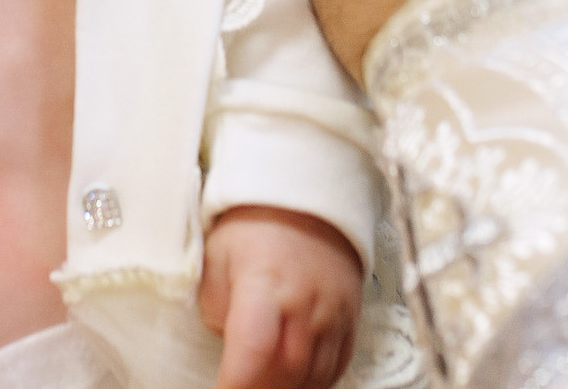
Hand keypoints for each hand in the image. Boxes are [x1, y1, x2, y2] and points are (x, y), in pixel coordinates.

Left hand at [199, 206, 363, 388]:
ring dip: (288, 388)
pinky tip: (294, 379)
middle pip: (286, 370)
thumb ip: (217, 308)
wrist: (306, 198)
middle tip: (240, 387)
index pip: (253, 348)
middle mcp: (304, 302)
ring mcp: (333, 312)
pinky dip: (316, 381)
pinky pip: (337, 365)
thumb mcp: (216, 255)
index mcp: (264, 283)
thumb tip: (227, 345)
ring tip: (263, 384)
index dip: (235, 384)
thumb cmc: (253, 227)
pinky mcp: (350, 316)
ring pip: (314, 374)